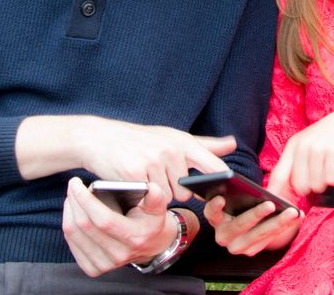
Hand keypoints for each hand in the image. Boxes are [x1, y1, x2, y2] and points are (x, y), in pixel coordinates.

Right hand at [17, 116, 236, 202]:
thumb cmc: (140, 140)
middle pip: (186, 191)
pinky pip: (150, 197)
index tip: (220, 192)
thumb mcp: (173, 137)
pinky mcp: (137, 173)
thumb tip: (233, 144)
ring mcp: (154, 161)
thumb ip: (205, 145)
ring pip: (168, 196)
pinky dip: (143, 195)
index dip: (219, 183)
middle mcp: (172, 150)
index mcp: (184, 142)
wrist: (100, 138)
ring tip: (144, 176)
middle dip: (174, 190)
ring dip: (158, 194)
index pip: (213, 166)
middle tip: (157, 175)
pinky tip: (134, 182)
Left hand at [62, 177, 183, 275]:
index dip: (85, 200)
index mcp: (134, 238)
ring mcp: (105, 264)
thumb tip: (152, 187)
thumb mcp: (158, 208)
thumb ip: (156, 198)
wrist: (152, 247)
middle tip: (72, 186)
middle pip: (84, 226)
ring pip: (74, 235)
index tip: (76, 183)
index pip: (103, 220)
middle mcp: (118, 254)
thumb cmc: (151, 222)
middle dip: (74, 202)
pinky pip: (72, 245)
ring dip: (68, 212)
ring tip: (71, 196)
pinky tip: (71, 213)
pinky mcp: (94, 268)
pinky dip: (68, 225)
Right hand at [204, 194, 300, 255]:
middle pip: (239, 225)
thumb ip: (233, 187)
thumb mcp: (233, 194)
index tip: (221, 199)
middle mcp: (222, 235)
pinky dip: (285, 227)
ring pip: (258, 235)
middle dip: (256, 214)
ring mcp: (236, 246)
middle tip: (270, 204)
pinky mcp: (251, 250)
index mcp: (214, 218)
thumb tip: (234, 176)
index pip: (211, 212)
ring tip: (292, 212)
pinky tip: (297, 216)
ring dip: (277, 223)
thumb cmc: (238, 202)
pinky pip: (269, 239)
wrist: (244, 220)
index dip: (215, 207)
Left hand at [268, 104, 333, 196]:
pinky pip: (331, 179)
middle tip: (320, 179)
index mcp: (293, 146)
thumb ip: (296, 164)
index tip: (283, 206)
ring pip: (316, 184)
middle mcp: (302, 146)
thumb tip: (286, 190)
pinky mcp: (333, 150)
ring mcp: (317, 147)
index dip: (279, 194)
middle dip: (310, 189)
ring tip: (330, 171)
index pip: (278, 176)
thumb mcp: (308, 144)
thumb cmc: (329, 137)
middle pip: (299, 186)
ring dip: (325, 183)